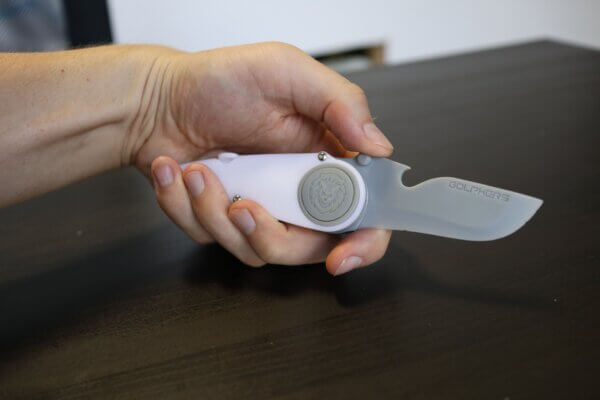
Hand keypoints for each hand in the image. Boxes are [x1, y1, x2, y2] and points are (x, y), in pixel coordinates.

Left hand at [131, 42, 393, 274]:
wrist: (157, 98)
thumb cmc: (221, 80)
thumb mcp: (287, 72)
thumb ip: (340, 103)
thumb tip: (378, 146)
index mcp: (326, 158)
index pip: (363, 214)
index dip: (362, 242)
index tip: (341, 255)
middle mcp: (296, 191)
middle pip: (308, 247)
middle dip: (270, 235)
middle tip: (241, 205)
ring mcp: (259, 209)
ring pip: (255, 250)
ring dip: (216, 213)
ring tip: (197, 171)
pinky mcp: (220, 220)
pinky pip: (209, 237)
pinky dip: (185, 206)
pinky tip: (176, 171)